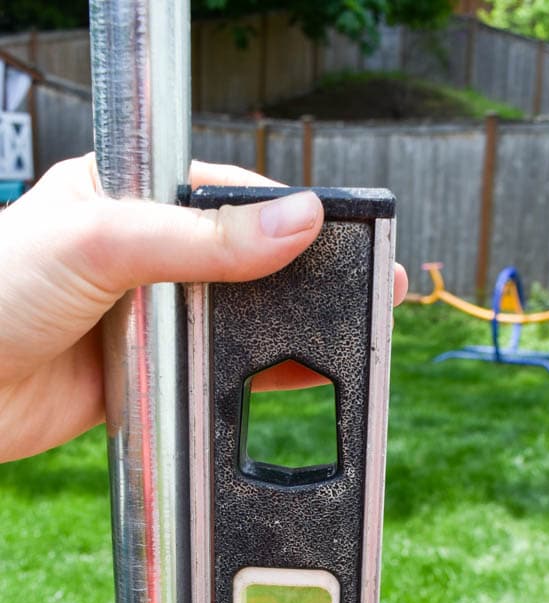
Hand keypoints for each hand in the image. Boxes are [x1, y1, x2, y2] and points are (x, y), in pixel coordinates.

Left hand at [0, 155, 407, 462]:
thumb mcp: (100, 242)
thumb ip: (200, 238)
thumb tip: (295, 223)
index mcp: (125, 194)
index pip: (224, 194)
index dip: (284, 212)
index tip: (335, 232)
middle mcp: (141, 253)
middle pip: (239, 258)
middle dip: (298, 271)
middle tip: (361, 278)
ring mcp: (148, 314)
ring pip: (232, 316)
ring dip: (281, 325)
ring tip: (343, 327)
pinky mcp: (149, 369)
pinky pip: (214, 370)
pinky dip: (250, 374)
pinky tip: (291, 371)